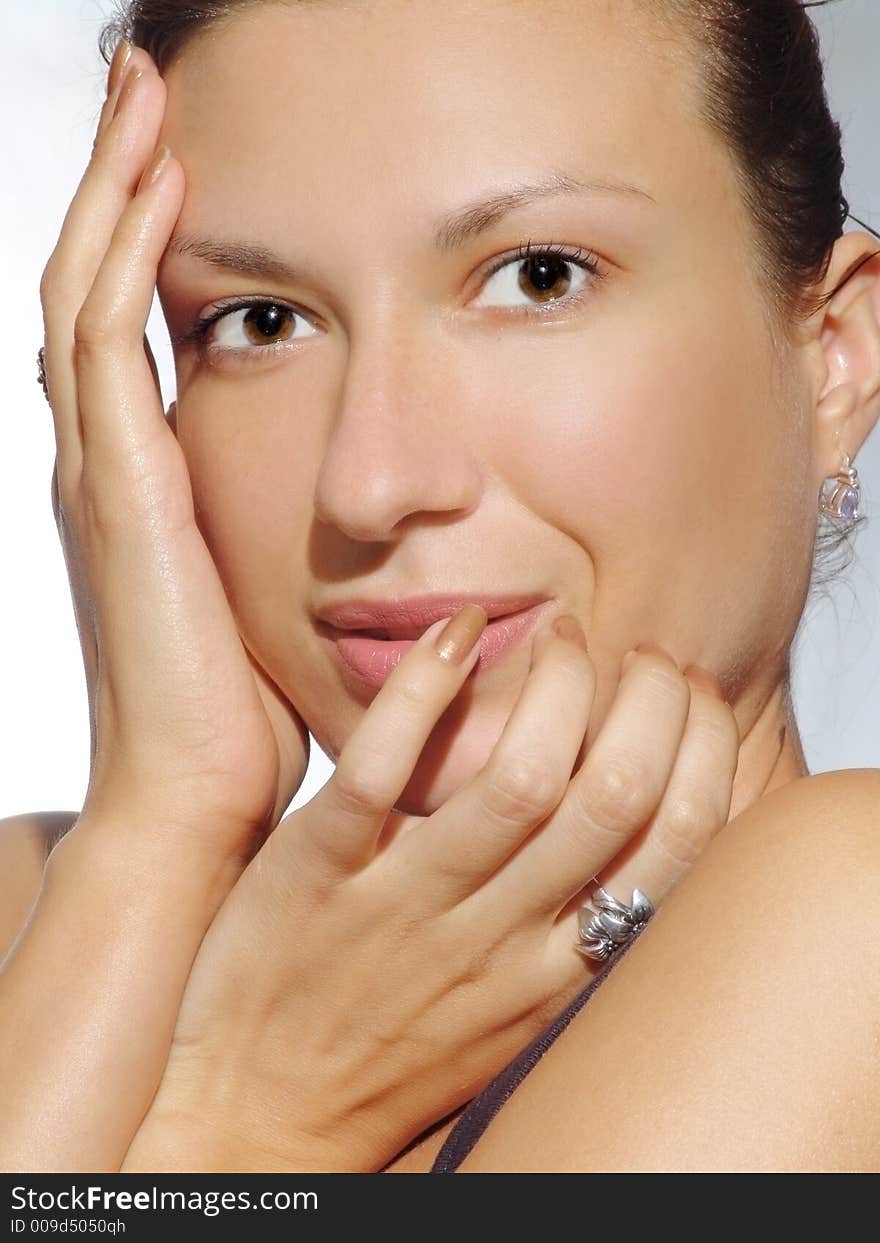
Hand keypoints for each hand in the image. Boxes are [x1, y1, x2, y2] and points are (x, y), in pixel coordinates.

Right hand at [39, 43, 306, 861]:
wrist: (195, 800)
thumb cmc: (240, 718)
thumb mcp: (270, 601)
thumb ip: (294, 539)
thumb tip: (384, 513)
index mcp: (141, 483)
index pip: (127, 326)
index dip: (142, 235)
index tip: (180, 156)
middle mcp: (105, 463)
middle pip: (91, 284)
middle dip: (112, 181)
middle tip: (141, 89)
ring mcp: (100, 472)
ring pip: (84, 292)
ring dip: (110, 190)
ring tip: (140, 100)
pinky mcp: (119, 491)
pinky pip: (108, 344)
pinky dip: (124, 257)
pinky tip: (156, 185)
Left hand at [123, 609, 739, 1172]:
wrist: (257, 1115)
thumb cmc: (391, 1058)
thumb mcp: (510, 1013)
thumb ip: (574, 932)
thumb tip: (639, 827)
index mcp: (553, 973)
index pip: (676, 848)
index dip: (706, 751)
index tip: (697, 696)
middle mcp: (494, 940)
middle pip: (613, 797)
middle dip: (652, 702)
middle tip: (642, 653)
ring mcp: (404, 906)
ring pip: (518, 779)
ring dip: (559, 685)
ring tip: (564, 636)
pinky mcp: (314, 871)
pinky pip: (380, 766)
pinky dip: (426, 686)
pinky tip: (458, 634)